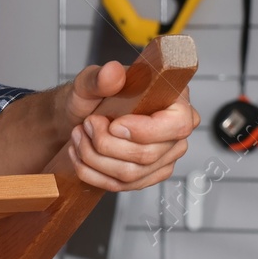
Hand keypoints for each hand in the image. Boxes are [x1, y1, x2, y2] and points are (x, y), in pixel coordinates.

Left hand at [62, 61, 198, 191]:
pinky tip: (81, 155)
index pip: (178, 124)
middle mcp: (174, 132)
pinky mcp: (148, 176)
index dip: (144, 130)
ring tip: (80, 136)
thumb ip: (99, 77)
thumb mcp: (88, 82)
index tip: (114, 124)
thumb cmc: (92, 98)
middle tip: (88, 124)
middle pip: (148, 154)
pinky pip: (121, 186)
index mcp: (173, 100)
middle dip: (107, 143)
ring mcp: (164, 157)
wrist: (79, 119)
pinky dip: (93, 173)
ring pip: (130, 173)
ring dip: (95, 157)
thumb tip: (112, 72)